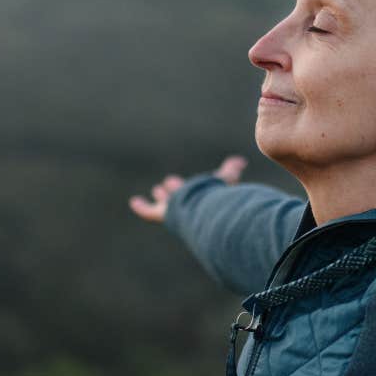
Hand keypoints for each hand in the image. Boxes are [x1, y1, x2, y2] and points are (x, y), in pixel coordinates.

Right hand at [128, 156, 245, 223]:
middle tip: (169, 184)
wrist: (206, 211)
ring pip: (167, 202)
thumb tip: (241, 161)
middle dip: (176, 190)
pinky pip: (150, 212)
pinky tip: (135, 202)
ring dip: (163, 196)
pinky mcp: (163, 214)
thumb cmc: (217, 197)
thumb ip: (231, 171)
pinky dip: (142, 208)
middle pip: (182, 197)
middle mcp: (188, 206)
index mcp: (202, 198)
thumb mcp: (225, 180)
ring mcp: (174, 211)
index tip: (190, 178)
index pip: (196, 190)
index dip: (193, 184)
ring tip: (158, 190)